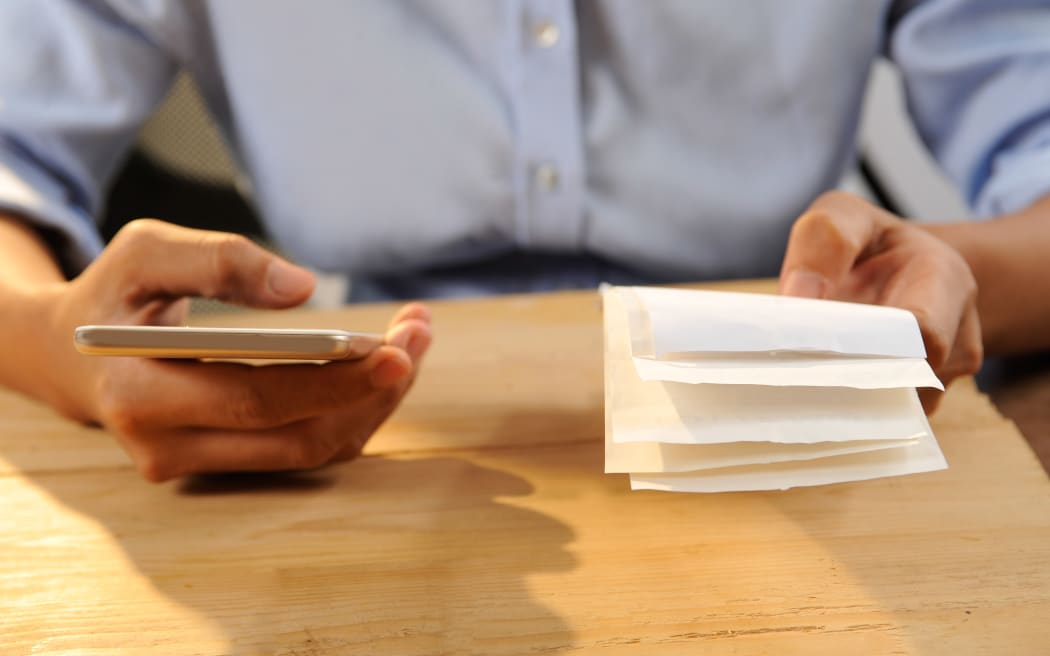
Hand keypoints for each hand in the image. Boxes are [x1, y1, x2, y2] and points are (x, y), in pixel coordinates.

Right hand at [44, 219, 430, 480]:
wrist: (77, 357)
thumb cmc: (115, 296)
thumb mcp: (144, 253)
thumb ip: (217, 261)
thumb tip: (302, 288)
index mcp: (139, 394)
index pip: (255, 400)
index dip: (334, 382)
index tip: (397, 350)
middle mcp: (169, 448)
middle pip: (299, 434)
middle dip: (373, 387)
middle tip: (420, 334)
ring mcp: (200, 466)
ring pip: (313, 449)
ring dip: (376, 400)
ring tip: (415, 339)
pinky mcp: (228, 466)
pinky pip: (308, 447)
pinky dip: (355, 409)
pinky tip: (383, 363)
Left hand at [779, 191, 981, 412]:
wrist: (894, 270)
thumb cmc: (867, 243)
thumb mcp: (842, 216)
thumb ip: (825, 240)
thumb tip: (799, 297)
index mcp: (945, 282)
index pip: (922, 333)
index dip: (870, 345)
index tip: (816, 342)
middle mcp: (957, 336)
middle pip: (908, 379)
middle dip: (850, 379)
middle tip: (795, 372)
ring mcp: (941, 377)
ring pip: (895, 407)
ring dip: (845, 398)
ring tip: (799, 382)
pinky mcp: (915, 402)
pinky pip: (885, 418)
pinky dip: (846, 410)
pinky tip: (812, 396)